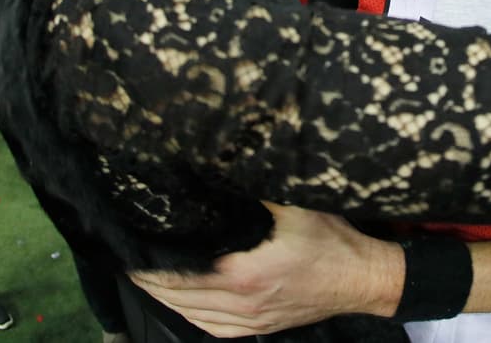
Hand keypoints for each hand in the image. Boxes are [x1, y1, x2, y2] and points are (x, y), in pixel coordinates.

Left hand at [128, 203, 402, 336]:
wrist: (362, 278)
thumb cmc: (332, 239)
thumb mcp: (294, 203)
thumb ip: (254, 189)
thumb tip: (222, 163)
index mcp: (244, 272)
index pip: (180, 272)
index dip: (151, 262)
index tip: (133, 244)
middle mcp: (242, 302)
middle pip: (178, 296)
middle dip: (149, 278)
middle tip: (128, 258)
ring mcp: (250, 320)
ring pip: (191, 315)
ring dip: (165, 298)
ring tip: (145, 277)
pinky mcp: (260, 328)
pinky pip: (213, 329)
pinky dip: (189, 316)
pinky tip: (180, 303)